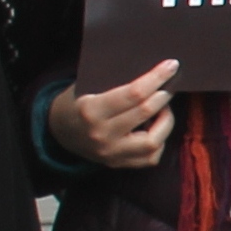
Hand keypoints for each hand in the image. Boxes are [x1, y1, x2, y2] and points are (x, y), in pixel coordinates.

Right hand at [51, 61, 180, 170]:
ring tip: (162, 109)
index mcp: (91, 110)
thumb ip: (115, 80)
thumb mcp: (86, 86)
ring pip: (153, 142)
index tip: (172, 65)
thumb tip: (152, 69)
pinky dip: (159, 140)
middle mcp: (101, 134)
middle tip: (169, 85)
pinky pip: (150, 157)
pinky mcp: (117, 164)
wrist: (58, 132)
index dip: (156, 78)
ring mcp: (110, 153)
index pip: (134, 93)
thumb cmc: (77, 102)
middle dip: (163, 95)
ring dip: (165, 122)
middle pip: (145, 113)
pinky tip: (155, 128)